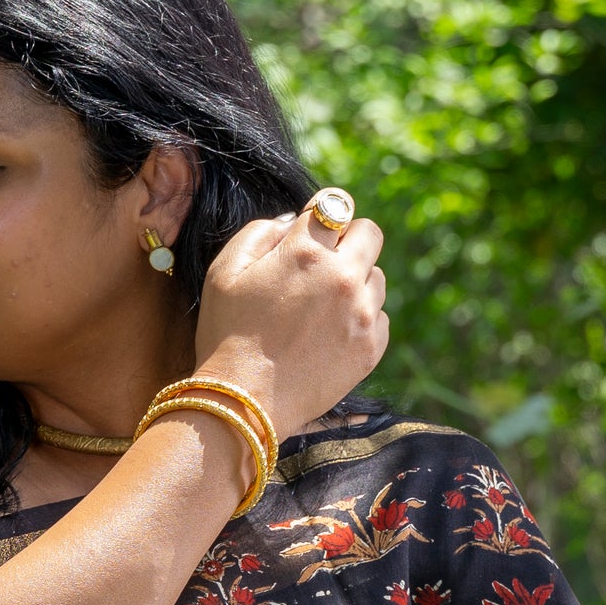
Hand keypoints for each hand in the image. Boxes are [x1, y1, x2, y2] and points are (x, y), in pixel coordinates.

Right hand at [191, 194, 387, 441]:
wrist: (244, 402)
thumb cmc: (227, 334)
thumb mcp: (225, 270)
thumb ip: (261, 231)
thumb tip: (293, 221)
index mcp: (307, 251)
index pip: (336, 203)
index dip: (323, 214)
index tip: (313, 230)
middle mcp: (344, 278)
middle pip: (370, 233)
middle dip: (349, 241)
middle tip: (323, 266)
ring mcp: (363, 315)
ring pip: (377, 278)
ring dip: (356, 283)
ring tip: (322, 308)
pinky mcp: (370, 349)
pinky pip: (380, 317)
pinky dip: (362, 320)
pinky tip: (331, 334)